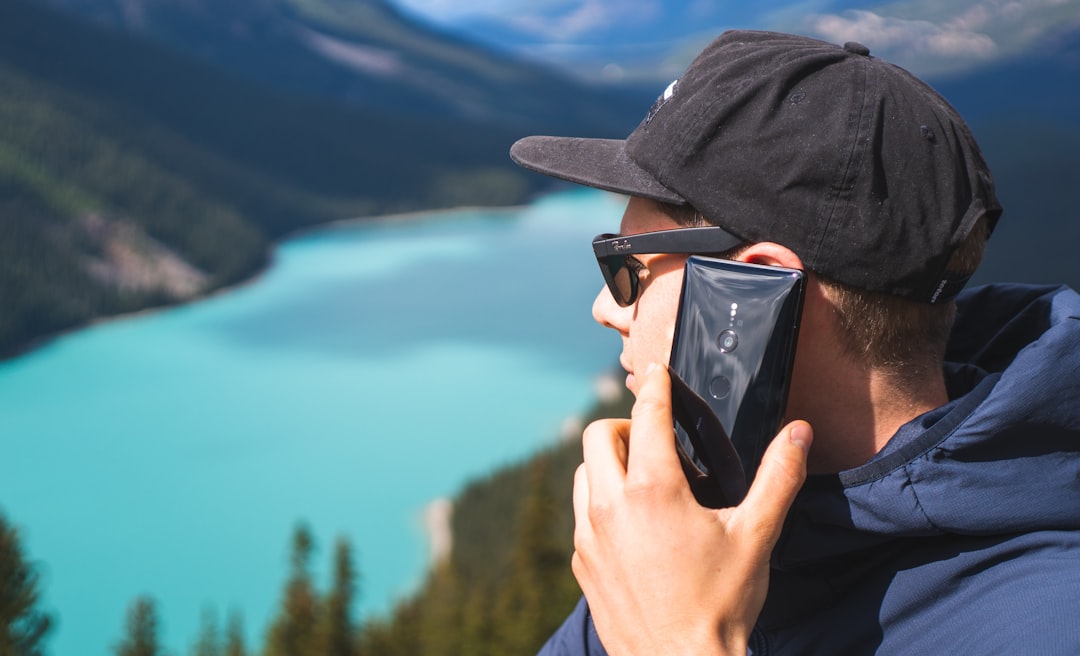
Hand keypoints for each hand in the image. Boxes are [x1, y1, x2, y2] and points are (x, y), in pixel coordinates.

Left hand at [571, 363, 811, 655]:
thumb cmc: (720, 604)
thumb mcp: (757, 537)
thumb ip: (778, 478)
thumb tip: (799, 433)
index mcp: (653, 490)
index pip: (646, 415)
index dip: (655, 386)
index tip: (658, 372)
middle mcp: (610, 506)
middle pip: (598, 435)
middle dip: (625, 426)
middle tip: (656, 440)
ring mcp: (588, 535)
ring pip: (583, 473)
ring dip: (608, 464)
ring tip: (644, 478)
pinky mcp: (581, 562)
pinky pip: (581, 513)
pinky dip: (601, 502)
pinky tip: (632, 522)